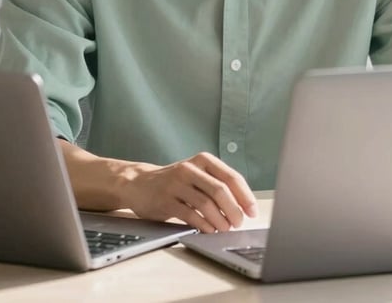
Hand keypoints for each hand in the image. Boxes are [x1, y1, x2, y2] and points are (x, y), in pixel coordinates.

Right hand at [126, 151, 257, 232]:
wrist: (138, 183)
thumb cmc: (174, 182)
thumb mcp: (196, 175)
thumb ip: (216, 184)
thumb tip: (243, 207)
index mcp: (202, 160)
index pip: (231, 177)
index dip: (245, 196)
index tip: (253, 211)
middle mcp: (190, 168)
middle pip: (220, 190)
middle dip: (234, 210)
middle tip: (239, 223)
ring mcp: (176, 183)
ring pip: (206, 203)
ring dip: (220, 220)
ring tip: (225, 229)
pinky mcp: (165, 199)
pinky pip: (190, 214)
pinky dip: (204, 225)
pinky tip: (209, 231)